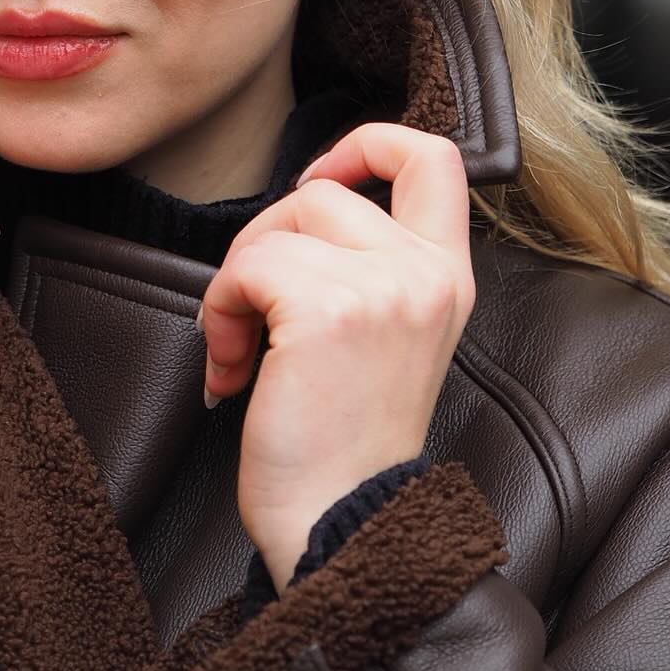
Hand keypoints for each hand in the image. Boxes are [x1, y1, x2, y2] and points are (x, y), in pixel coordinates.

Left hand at [199, 123, 474, 591]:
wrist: (338, 527)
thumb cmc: (344, 446)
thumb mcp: (387, 338)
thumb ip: (372, 267)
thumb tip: (304, 202)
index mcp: (448, 277)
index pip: (434, 155)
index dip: (366, 143)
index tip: (318, 184)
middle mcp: (427, 275)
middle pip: (325, 189)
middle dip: (268, 238)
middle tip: (256, 308)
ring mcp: (383, 288)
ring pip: (279, 224)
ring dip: (238, 283)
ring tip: (245, 350)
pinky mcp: (328, 310)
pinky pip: (247, 265)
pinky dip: (221, 311)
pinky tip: (235, 367)